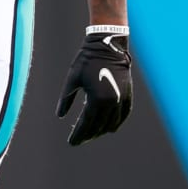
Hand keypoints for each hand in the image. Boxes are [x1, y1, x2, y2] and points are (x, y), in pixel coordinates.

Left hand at [55, 30, 132, 145]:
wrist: (107, 46)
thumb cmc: (86, 61)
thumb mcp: (72, 79)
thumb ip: (66, 99)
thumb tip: (60, 116)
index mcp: (96, 99)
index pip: (86, 124)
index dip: (78, 134)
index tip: (71, 142)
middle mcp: (111, 103)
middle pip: (99, 127)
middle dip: (88, 135)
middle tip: (78, 140)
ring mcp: (121, 99)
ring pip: (112, 124)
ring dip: (101, 132)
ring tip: (91, 135)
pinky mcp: (128, 95)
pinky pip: (123, 115)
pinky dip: (116, 123)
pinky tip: (109, 128)